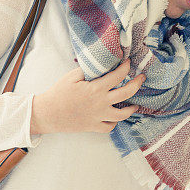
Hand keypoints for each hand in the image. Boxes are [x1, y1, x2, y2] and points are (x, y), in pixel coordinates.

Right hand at [30, 57, 144, 134]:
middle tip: (141, 78)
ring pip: (123, 115)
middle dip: (137, 84)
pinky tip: (115, 117)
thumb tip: (101, 65)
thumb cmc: (58, 93)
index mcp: (96, 88)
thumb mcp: (72, 76)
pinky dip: (114, 122)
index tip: (128, 62)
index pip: (118, 76)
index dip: (125, 67)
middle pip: (127, 93)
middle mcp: (101, 103)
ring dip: (131, 109)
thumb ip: (88, 70)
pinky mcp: (94, 126)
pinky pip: (110, 127)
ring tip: (134, 105)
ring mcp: (99, 116)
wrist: (47, 114)